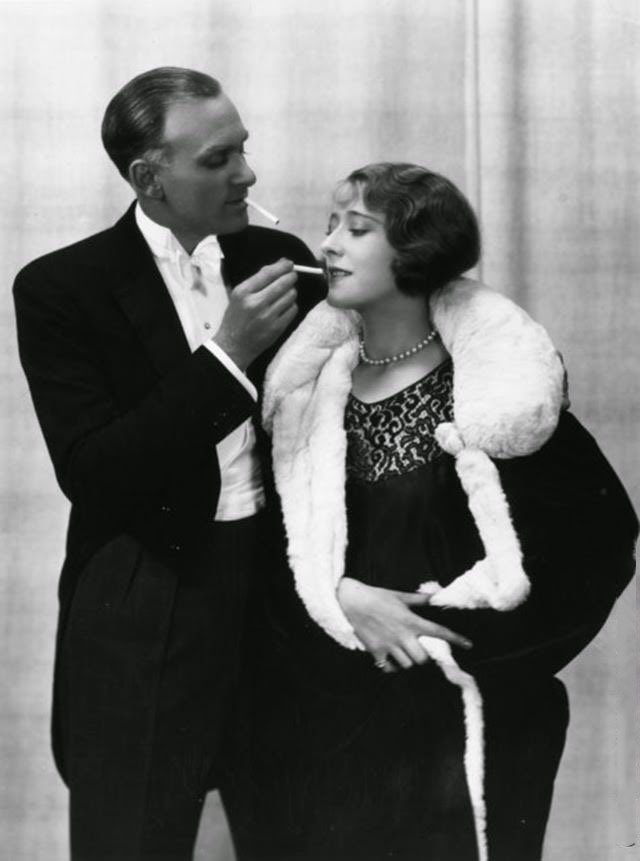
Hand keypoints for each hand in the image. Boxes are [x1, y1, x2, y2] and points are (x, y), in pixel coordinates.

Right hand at [213, 259, 297, 367]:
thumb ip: (258, 280)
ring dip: (291, 292)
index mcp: (244, 292)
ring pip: (290, 296)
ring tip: (285, 294)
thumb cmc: (236, 318)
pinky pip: (293, 310)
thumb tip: (280, 264)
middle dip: (291, 277)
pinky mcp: (277, 328)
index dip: (283, 266)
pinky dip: (291, 306)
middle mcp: (256, 303)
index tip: (289, 264)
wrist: (233, 346)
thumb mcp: (239, 296)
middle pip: (283, 283)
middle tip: (292, 276)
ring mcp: (268, 316)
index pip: (268, 273)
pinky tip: (285, 307)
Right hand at [336, 577, 472, 672]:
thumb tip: (436, 596)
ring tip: (405, 653)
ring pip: (408, 664)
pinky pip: (390, 667)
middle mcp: (402, 635)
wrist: (351, 601)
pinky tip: (392, 659)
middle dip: (425, 657)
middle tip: (420, 650)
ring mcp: (389, 645)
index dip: (456, 639)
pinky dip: (393, 666)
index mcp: (411, 620)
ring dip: (409, 661)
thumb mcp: (399, 595)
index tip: (468, 645)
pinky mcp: (376, 651)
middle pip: (423, 658)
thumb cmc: (376, 596)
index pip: (438, 631)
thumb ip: (419, 599)